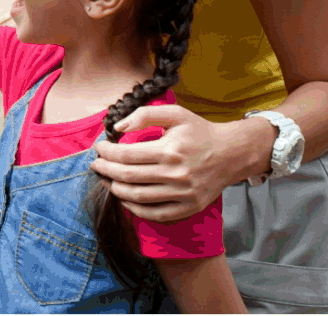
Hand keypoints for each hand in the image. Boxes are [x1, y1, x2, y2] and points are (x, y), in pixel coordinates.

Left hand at [91, 104, 264, 222]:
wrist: (232, 154)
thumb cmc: (200, 132)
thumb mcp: (175, 114)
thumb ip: (144, 115)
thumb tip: (118, 127)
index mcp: (169, 150)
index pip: (126, 155)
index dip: (106, 153)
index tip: (99, 148)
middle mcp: (176, 174)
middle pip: (128, 177)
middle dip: (105, 170)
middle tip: (96, 165)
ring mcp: (183, 194)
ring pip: (138, 197)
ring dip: (116, 189)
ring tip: (107, 180)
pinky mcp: (189, 207)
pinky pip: (156, 214)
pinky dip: (136, 209)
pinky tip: (126, 199)